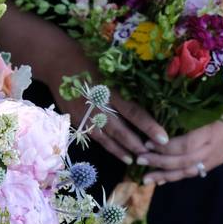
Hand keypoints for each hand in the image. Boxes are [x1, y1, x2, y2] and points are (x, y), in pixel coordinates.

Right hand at [50, 70, 168, 164]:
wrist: (59, 65)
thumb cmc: (90, 64)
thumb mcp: (110, 71)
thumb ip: (125, 87)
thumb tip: (150, 101)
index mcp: (109, 91)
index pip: (133, 112)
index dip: (148, 126)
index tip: (163, 138)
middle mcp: (98, 107)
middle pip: (120, 130)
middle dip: (137, 144)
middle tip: (153, 155)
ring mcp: (86, 116)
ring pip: (107, 138)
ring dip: (122, 150)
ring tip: (135, 160)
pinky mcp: (78, 121)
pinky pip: (96, 137)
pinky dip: (108, 146)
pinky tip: (119, 153)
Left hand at [136, 108, 222, 184]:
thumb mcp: (206, 104)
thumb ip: (186, 112)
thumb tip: (157, 113)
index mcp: (211, 131)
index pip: (185, 145)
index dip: (165, 147)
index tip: (146, 143)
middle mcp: (214, 148)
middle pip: (184, 161)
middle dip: (159, 162)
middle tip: (139, 160)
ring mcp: (215, 157)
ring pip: (187, 171)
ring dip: (165, 175)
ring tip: (145, 179)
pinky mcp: (215, 163)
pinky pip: (193, 173)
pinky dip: (175, 177)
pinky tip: (160, 180)